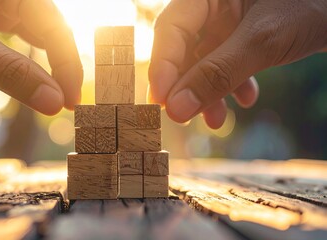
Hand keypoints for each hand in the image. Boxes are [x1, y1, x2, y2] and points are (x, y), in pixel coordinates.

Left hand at [0, 0, 82, 114]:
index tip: (70, 101)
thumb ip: (10, 73)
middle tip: (64, 100)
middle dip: (61, 66)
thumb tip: (52, 102)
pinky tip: (32, 71)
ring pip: (36, 32)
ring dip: (47, 62)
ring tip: (54, 90)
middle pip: (51, 30)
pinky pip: (17, 32)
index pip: (58, 29)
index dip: (68, 67)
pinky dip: (25, 56)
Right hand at [149, 0, 326, 127]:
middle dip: (187, 85)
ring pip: (204, 61)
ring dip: (210, 92)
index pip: (172, 27)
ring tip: (217, 120)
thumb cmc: (313, 5)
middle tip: (183, 116)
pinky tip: (247, 98)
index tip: (162, 101)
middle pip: (184, 48)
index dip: (163, 66)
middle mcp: (215, 5)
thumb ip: (218, 73)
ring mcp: (229, 21)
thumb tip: (177, 109)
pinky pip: (227, 64)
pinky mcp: (243, 37)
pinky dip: (233, 85)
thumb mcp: (262, 40)